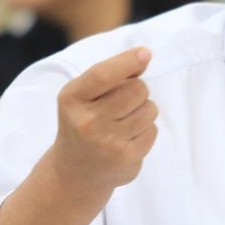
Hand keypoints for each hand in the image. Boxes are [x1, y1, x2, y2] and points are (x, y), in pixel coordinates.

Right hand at [44, 47, 157, 192]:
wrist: (76, 171)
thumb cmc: (84, 121)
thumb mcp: (84, 95)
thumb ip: (111, 74)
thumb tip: (143, 57)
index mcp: (72, 99)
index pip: (102, 74)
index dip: (127, 61)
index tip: (145, 53)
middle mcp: (86, 122)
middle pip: (136, 89)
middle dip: (139, 90)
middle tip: (126, 101)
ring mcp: (106, 143)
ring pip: (149, 109)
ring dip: (144, 111)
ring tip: (126, 121)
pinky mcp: (125, 159)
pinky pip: (153, 130)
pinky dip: (146, 130)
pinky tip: (128, 138)